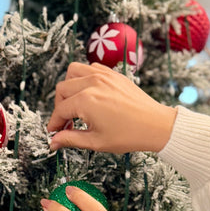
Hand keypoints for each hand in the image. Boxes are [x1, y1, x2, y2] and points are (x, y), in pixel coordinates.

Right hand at [47, 62, 176, 153]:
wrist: (155, 125)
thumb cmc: (130, 135)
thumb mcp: (96, 142)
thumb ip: (71, 139)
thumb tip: (54, 142)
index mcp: (86, 101)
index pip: (60, 110)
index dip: (54, 123)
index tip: (54, 133)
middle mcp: (92, 83)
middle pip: (62, 89)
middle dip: (59, 107)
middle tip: (66, 123)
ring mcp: (103, 75)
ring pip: (73, 72)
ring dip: (69, 88)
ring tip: (75, 105)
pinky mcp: (112, 74)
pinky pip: (90, 68)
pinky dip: (83, 79)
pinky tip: (89, 95)